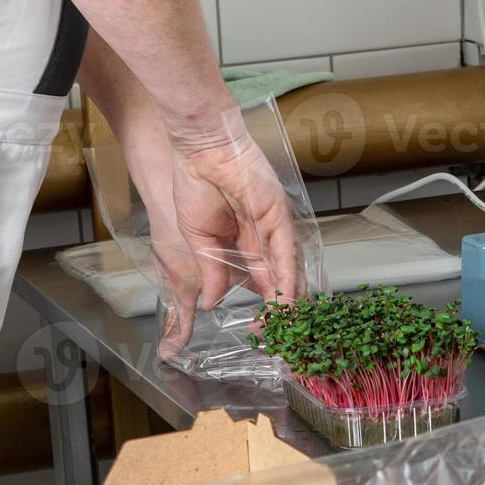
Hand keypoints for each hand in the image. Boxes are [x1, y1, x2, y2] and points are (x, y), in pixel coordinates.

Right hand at [169, 113, 302, 310]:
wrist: (199, 151)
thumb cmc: (194, 184)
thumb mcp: (198, 239)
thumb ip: (210, 271)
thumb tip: (211, 303)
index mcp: (246, 243)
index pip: (264, 281)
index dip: (265, 306)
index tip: (258, 328)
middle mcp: (266, 238)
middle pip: (282, 279)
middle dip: (280, 309)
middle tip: (274, 333)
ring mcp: (275, 226)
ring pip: (290, 269)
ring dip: (287, 299)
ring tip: (283, 325)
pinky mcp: (278, 215)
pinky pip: (286, 252)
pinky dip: (286, 276)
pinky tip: (285, 299)